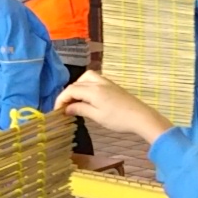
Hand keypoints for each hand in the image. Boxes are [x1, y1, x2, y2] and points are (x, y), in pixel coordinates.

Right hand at [54, 71, 171, 144]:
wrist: (140, 116)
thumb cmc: (118, 119)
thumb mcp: (97, 116)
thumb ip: (80, 109)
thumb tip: (67, 109)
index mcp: (93, 90)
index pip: (70, 90)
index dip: (60, 100)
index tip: (57, 111)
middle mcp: (98, 82)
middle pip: (76, 83)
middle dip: (67, 94)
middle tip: (64, 108)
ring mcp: (106, 82)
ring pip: (85, 78)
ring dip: (77, 87)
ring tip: (75, 100)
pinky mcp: (112, 85)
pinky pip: (94, 80)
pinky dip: (86, 86)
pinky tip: (88, 97)